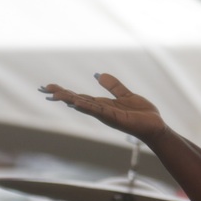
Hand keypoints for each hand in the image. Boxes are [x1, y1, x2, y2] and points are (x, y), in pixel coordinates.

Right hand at [40, 73, 167, 142]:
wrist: (156, 126)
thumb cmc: (141, 113)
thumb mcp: (126, 95)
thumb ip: (113, 86)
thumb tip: (98, 74)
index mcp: (103, 105)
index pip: (80, 97)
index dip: (65, 92)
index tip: (49, 87)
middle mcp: (102, 111)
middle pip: (78, 101)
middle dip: (62, 95)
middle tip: (44, 89)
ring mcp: (107, 115)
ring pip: (85, 106)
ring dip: (70, 99)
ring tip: (55, 94)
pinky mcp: (116, 118)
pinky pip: (99, 111)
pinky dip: (88, 106)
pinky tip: (77, 102)